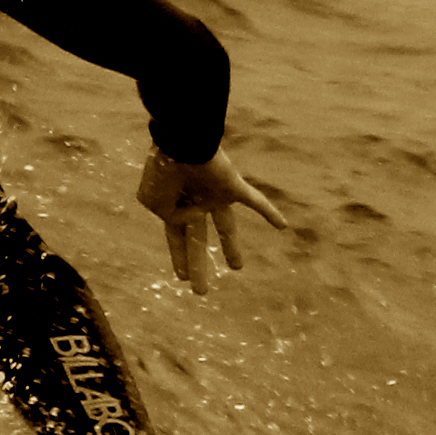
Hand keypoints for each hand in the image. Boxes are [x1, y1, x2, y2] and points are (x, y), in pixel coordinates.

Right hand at [134, 150, 290, 291]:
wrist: (179, 143)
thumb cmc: (162, 172)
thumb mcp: (152, 201)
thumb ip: (166, 216)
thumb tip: (184, 221)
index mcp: (174, 207)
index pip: (177, 240)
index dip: (179, 258)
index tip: (181, 278)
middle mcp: (195, 204)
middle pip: (199, 241)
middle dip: (198, 266)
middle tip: (201, 291)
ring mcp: (215, 196)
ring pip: (226, 227)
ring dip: (232, 248)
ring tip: (237, 268)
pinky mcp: (233, 187)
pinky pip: (255, 200)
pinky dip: (269, 213)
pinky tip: (283, 226)